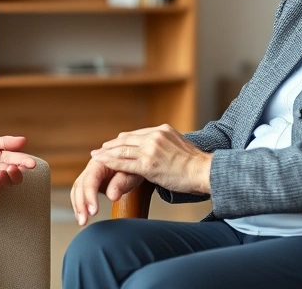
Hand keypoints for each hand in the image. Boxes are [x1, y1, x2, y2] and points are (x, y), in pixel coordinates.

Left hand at [0, 136, 36, 193]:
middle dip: (15, 175)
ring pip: (3, 186)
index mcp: (7, 159)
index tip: (31, 163)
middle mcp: (2, 171)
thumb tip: (24, 140)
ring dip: (1, 181)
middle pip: (16, 179)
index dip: (27, 163)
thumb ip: (6, 142)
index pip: (20, 162)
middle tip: (10, 168)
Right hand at [70, 158, 143, 225]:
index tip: (93, 211)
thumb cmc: (134, 168)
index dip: (89, 196)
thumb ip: (121, 183)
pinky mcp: (89, 182)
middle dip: (80, 204)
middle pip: (79, 185)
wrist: (134, 163)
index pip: (90, 180)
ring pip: (77, 190)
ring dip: (77, 206)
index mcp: (101, 162)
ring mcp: (89, 174)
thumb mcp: (132, 175)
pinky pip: (79, 193)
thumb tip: (112, 196)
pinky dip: (79, 204)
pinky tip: (82, 216)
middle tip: (84, 221)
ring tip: (82, 221)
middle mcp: (92, 167)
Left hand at [91, 124, 211, 195]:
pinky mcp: (148, 164)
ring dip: (107, 153)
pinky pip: (124, 163)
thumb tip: (161, 149)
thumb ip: (166, 144)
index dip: (124, 139)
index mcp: (162, 130)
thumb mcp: (180, 145)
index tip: (114, 142)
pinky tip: (102, 164)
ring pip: (122, 150)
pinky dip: (111, 163)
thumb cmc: (195, 165)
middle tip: (100, 149)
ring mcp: (150, 149)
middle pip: (127, 139)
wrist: (204, 171)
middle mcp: (155, 136)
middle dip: (112, 145)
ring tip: (97, 156)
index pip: (137, 133)